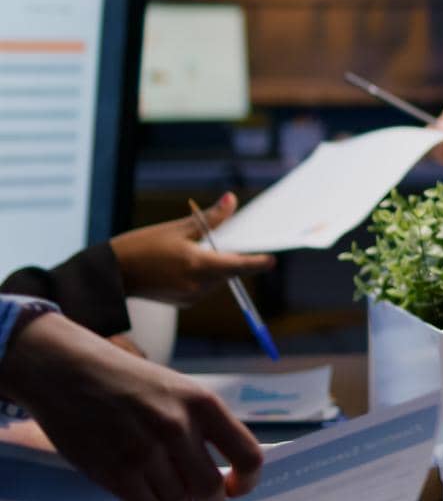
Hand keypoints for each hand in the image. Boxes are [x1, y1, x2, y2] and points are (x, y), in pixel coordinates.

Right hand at [0, 312, 262, 500]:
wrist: (70, 372)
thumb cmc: (130, 382)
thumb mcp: (180, 391)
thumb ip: (203, 426)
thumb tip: (225, 471)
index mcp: (202, 404)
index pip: (247, 455)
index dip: (247, 481)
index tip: (238, 488)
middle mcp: (177, 427)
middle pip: (211, 488)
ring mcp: (143, 450)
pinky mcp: (113, 470)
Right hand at [110, 193, 274, 306]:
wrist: (113, 274)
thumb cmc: (143, 246)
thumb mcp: (179, 228)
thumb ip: (211, 218)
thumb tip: (232, 199)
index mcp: (201, 265)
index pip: (240, 265)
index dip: (258, 262)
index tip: (272, 260)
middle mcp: (200, 285)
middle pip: (229, 270)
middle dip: (227, 257)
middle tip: (208, 242)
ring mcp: (192, 296)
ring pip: (217, 279)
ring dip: (213, 266)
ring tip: (184, 254)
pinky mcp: (184, 302)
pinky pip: (203, 287)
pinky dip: (201, 276)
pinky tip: (179, 267)